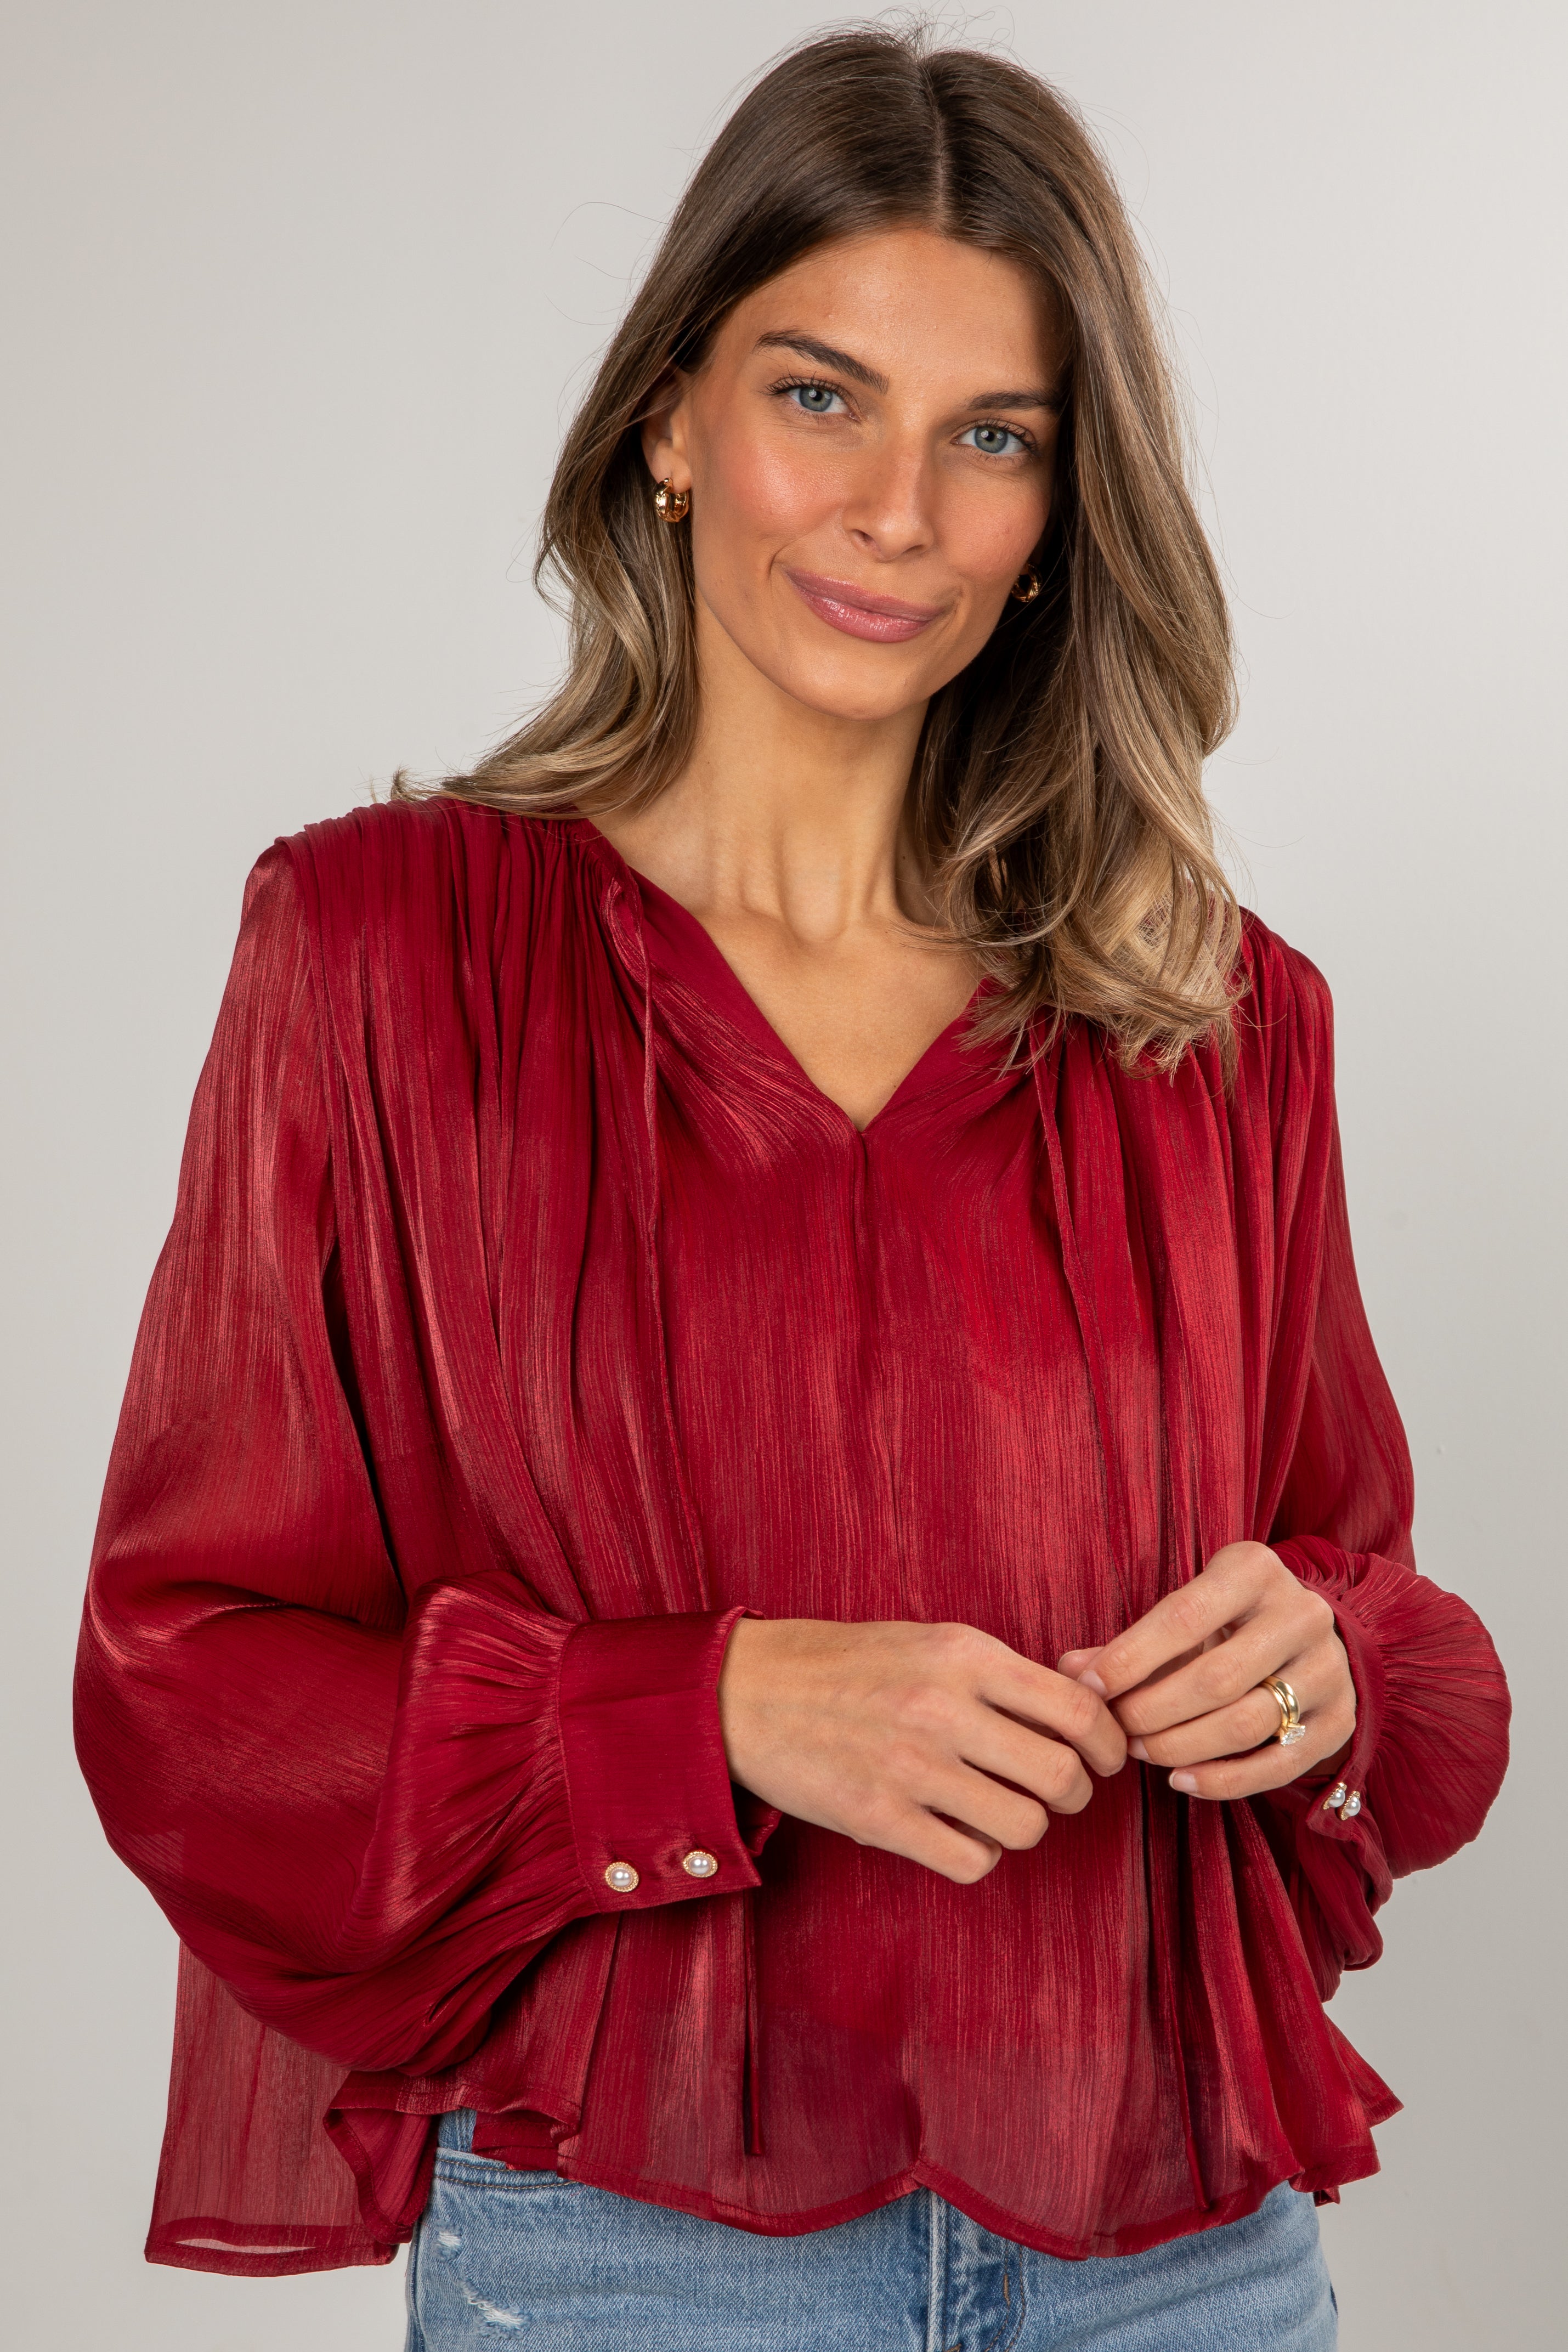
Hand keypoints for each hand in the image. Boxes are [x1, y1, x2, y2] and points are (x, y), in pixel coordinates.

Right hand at [718, 1617, 1126, 1883]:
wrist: (748, 1692)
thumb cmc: (846, 1664)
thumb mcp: (929, 1641)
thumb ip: (1000, 1672)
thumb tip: (1085, 1702)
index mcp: (963, 1654)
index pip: (1078, 1708)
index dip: (1109, 1742)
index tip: (1106, 1756)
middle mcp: (943, 1708)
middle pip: (1061, 1776)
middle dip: (1075, 1793)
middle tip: (1058, 1791)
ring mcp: (911, 1767)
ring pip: (1024, 1825)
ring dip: (1025, 1826)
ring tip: (1002, 1809)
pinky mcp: (880, 1818)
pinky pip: (971, 1861)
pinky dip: (978, 1854)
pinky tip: (959, 1833)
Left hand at [1057, 1541, 1354, 1799]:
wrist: (1306, 1638)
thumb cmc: (1225, 1623)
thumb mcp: (1184, 1614)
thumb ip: (1128, 1643)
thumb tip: (1070, 1670)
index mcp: (1255, 1570)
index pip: (1183, 1617)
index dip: (1129, 1659)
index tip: (1088, 1688)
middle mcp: (1302, 1613)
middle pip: (1215, 1678)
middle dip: (1152, 1711)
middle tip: (1115, 1730)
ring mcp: (1328, 1669)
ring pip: (1247, 1723)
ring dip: (1182, 1746)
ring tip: (1140, 1751)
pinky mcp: (1341, 1721)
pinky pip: (1278, 1764)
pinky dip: (1223, 1781)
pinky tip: (1180, 1781)